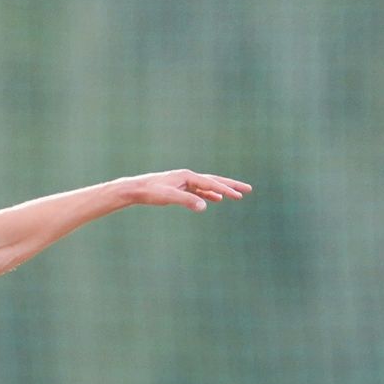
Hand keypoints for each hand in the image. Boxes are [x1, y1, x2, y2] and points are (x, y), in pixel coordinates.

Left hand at [125, 170, 251, 211]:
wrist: (135, 189)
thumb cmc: (150, 192)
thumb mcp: (169, 197)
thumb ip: (187, 201)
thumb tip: (205, 206)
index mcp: (187, 176)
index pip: (211, 183)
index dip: (226, 190)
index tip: (239, 196)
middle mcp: (188, 177)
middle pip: (214, 181)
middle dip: (231, 185)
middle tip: (248, 189)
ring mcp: (184, 182)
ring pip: (208, 186)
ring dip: (222, 190)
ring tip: (236, 195)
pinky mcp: (180, 188)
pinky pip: (199, 191)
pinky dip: (209, 195)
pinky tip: (215, 199)